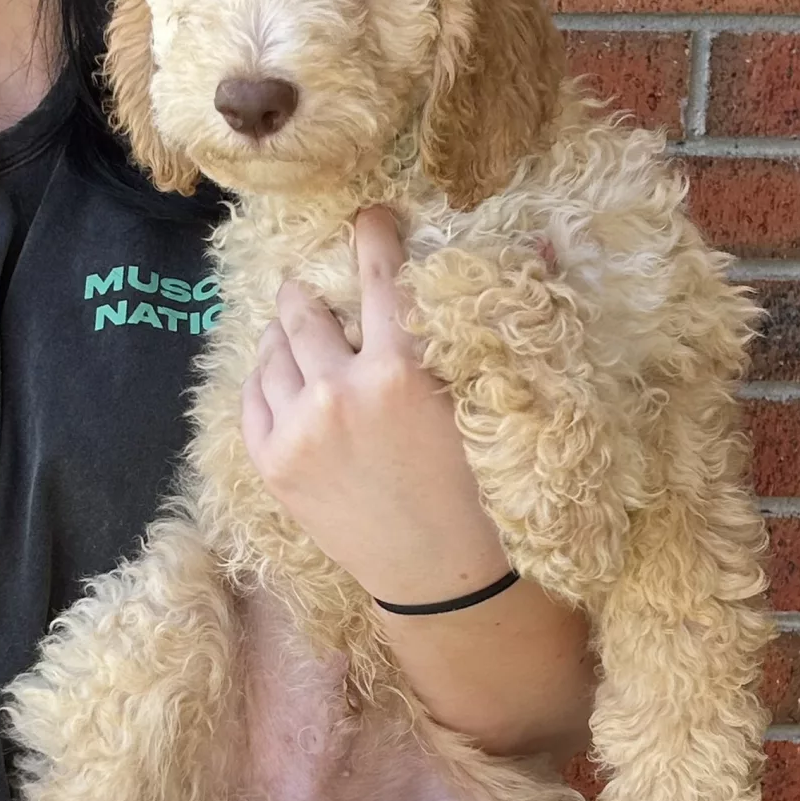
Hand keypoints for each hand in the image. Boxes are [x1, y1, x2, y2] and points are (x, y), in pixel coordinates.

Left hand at [241, 207, 506, 602]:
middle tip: (310, 285)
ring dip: (282, 332)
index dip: (373, 237)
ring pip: (272, 351)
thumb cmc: (481, 492)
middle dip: (308, 290)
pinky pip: (252, 397)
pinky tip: (277, 374)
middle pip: (305, 310)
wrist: (443, 582)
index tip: (368, 218)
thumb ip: (496, 322)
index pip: (380, 277)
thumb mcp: (490, 402)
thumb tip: (547, 241)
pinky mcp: (274, 464)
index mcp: (402, 369)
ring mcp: (299, 429)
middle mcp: (341, 390)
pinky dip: (262, 377)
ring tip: (291, 329)